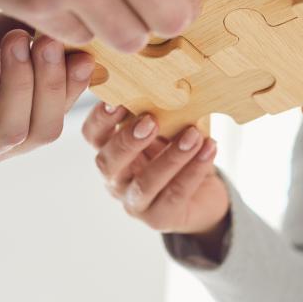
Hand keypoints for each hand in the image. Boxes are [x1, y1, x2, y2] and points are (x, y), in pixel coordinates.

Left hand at [0, 13, 93, 167]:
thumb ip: (31, 34)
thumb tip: (75, 26)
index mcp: (20, 120)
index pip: (61, 111)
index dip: (76, 86)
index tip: (84, 50)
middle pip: (44, 130)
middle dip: (52, 85)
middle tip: (48, 41)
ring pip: (11, 131)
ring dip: (20, 83)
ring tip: (15, 41)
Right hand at [83, 104, 228, 243]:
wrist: (202, 195)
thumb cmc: (176, 152)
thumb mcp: (166, 129)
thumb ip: (161, 110)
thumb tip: (171, 83)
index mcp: (111, 150)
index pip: (93, 135)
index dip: (101, 119)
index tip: (118, 100)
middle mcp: (116, 178)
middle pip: (108, 162)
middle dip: (128, 140)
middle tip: (151, 121)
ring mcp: (135, 202)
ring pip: (145, 183)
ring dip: (171, 157)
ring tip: (193, 135)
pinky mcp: (160, 218)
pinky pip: (176, 194)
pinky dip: (194, 170)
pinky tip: (209, 149)